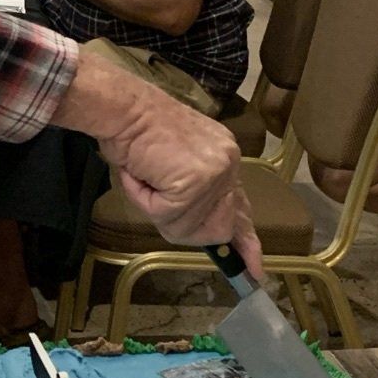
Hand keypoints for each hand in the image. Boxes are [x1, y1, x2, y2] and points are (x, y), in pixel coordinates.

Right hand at [57, 49, 261, 273]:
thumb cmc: (133, 131)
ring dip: (155, 209)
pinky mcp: (195, 181)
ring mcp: (215, 172)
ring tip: (144, 174)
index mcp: (224, 156)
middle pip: (215, 229)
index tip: (256, 270)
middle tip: (155, 191)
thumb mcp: (171, 163)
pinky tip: (141, 174)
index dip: (246, 241)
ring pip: (185, 227)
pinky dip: (145, 202)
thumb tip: (196, 227)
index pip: (240, 206)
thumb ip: (191, 192)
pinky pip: (166, 216)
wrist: (121, 107)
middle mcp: (228, 162)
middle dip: (183, 225)